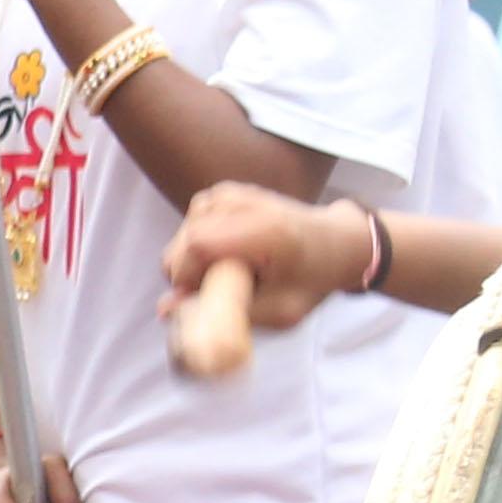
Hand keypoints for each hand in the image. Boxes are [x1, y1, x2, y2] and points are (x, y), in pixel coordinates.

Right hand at [164, 183, 377, 335]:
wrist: (337, 242)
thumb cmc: (312, 279)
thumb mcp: (280, 311)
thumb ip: (223, 311)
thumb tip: (164, 310)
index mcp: (264, 230)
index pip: (197, 245)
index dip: (188, 277)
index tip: (205, 297)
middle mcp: (243, 202)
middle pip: (184, 240)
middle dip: (187, 274)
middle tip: (219, 290)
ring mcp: (231, 192)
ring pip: (183, 233)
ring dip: (194, 260)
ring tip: (232, 270)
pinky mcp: (224, 191)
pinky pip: (191, 223)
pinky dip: (200, 244)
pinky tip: (228, 252)